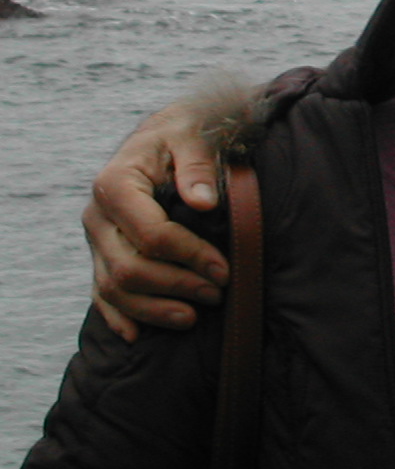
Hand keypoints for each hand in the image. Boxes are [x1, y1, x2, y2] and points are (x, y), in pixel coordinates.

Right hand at [83, 105, 229, 341]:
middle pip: (129, 268)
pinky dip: (118, 316)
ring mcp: (97, 239)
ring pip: (113, 288)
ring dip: (152, 309)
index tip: (224, 269)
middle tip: (216, 293)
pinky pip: (99, 293)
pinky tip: (137, 335)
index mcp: (116, 183)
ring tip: (192, 317)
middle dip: (175, 286)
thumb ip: (198, 165)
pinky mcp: (101, 253)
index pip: (150, 234)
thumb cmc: (184, 132)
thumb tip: (202, 201)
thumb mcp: (195, 135)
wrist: (166, 133)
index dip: (189, 256)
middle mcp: (98, 215)